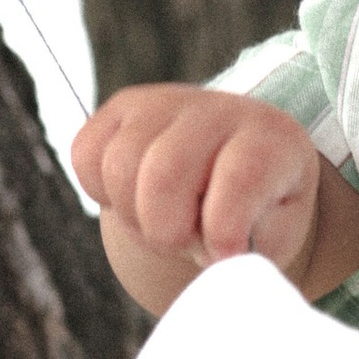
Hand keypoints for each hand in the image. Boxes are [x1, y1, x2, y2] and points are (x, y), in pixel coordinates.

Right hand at [75, 85, 329, 292]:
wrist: (231, 175)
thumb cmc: (256, 214)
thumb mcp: (272, 237)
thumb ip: (250, 251)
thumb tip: (215, 256)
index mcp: (271, 140)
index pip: (241, 178)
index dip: (223, 230)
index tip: (225, 254)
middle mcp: (217, 110)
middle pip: (163, 175)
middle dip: (167, 231)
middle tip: (187, 242)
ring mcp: (164, 103)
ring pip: (118, 167)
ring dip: (134, 217)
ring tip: (167, 223)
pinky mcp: (121, 108)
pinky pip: (86, 156)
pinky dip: (102, 194)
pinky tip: (137, 199)